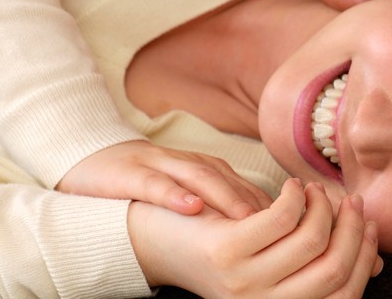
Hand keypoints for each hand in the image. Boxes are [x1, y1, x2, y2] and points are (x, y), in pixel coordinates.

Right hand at [57, 140, 271, 217]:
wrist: (95, 160)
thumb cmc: (152, 185)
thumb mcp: (192, 191)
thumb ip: (226, 204)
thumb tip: (269, 230)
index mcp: (209, 170)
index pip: (249, 188)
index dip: (275, 209)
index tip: (296, 230)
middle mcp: (191, 163)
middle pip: (232, 181)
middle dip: (259, 202)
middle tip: (285, 225)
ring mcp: (161, 165)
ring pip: (199, 177)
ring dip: (225, 195)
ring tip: (247, 216)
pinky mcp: (130, 173)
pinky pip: (155, 184)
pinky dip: (174, 194)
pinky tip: (192, 207)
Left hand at [129, 179, 382, 297]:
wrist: (161, 241)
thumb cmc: (228, 247)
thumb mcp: (276, 262)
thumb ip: (319, 261)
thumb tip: (376, 259)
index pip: (345, 294)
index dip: (364, 255)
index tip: (369, 222)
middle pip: (334, 267)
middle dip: (352, 227)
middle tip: (351, 199)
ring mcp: (245, 282)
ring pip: (312, 238)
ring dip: (322, 206)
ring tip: (314, 190)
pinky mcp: (228, 251)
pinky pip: (282, 217)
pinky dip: (295, 196)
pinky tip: (292, 186)